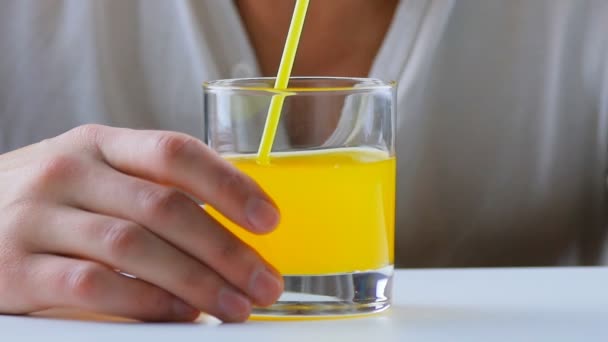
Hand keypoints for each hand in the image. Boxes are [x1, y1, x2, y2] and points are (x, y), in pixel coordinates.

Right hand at [0, 125, 282, 321]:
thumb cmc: (50, 201)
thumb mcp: (95, 174)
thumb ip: (150, 187)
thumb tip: (232, 224)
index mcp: (100, 143)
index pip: (176, 152)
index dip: (229, 186)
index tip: (270, 220)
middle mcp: (69, 171)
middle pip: (165, 207)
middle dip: (226, 250)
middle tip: (265, 282)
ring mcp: (38, 217)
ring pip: (134, 247)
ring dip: (196, 282)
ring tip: (235, 306)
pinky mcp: (15, 267)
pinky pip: (94, 286)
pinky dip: (144, 303)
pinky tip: (178, 315)